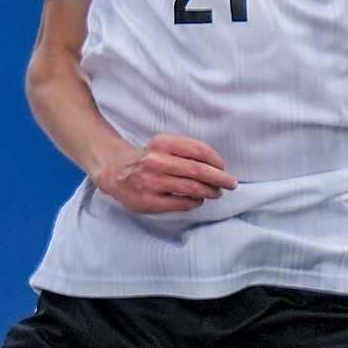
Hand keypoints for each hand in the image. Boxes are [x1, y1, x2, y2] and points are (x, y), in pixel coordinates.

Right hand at [93, 135, 235, 214]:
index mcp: (162, 143)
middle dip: (220, 178)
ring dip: (210, 191)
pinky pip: (182, 203)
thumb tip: (217, 166)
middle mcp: (156, 161)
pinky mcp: (150, 201)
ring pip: (193, 188)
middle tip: (231, 183)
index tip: (223, 167)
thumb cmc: (147, 160)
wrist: (116, 174)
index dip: (216, 160)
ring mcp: (152, 183)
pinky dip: (195, 202)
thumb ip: (185, 151)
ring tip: (216, 193)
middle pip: (199, 170)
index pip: (199, 150)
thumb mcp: (162, 146)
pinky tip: (198, 200)